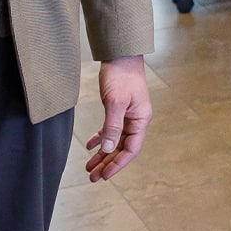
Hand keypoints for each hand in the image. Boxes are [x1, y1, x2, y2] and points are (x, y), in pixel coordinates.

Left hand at [84, 56, 151, 180]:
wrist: (120, 53)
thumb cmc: (121, 75)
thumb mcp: (115, 102)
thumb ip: (113, 126)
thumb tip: (110, 149)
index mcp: (141, 119)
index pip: (131, 149)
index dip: (118, 163)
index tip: (105, 175)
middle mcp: (136, 119)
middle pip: (122, 147)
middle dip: (108, 163)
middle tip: (93, 177)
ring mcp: (128, 114)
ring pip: (115, 140)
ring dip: (103, 153)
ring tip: (90, 167)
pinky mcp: (119, 108)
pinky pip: (110, 129)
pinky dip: (100, 138)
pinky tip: (90, 146)